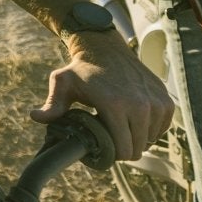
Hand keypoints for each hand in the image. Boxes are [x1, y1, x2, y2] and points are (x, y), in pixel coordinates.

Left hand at [31, 38, 174, 161]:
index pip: (123, 150)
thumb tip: (35, 117)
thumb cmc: (81, 69)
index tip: (102, 145)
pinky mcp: (165, 98)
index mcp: (115, 106)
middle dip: (123, 148)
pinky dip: (151, 128)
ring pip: (150, 139)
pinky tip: (135, 119)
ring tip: (121, 124)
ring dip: (137, 137)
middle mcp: (140, 105)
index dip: (111, 154)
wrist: (105, 47)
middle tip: (110, 135)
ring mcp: (156, 102)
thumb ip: (51, 105)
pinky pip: (162, 128)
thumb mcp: (62, 84)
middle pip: (137, 149)